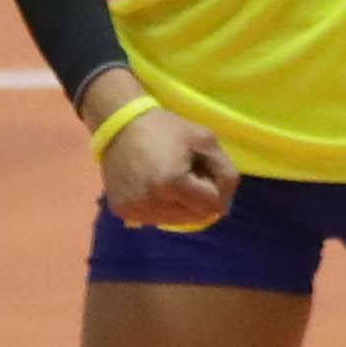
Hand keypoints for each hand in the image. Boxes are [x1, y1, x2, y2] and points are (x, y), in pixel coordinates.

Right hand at [100, 106, 238, 230]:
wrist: (120, 125)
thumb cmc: (166, 129)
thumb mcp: (206, 140)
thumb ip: (225, 173)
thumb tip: (224, 206)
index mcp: (172, 183)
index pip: (212, 205)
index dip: (214, 187)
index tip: (202, 169)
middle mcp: (152, 203)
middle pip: (196, 217)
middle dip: (198, 198)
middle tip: (187, 174)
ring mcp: (135, 210)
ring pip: (176, 221)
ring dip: (181, 205)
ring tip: (169, 179)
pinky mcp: (123, 212)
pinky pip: (155, 219)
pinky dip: (162, 207)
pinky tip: (153, 186)